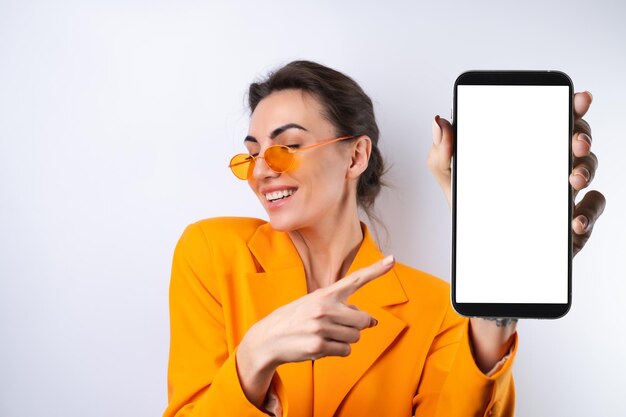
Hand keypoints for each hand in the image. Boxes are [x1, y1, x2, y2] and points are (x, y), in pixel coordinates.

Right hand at [236, 255, 394, 406]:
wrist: (268, 338)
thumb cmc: (295, 319)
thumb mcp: (314, 304)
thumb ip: (342, 307)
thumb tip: (371, 321)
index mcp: (325, 294)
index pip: (355, 279)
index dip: (376, 270)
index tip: (392, 259)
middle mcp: (325, 308)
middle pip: (363, 321)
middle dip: (358, 327)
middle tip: (341, 327)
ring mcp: (322, 327)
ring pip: (355, 337)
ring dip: (346, 340)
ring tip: (326, 336)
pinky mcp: (319, 346)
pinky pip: (345, 351)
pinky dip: (337, 351)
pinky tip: (320, 346)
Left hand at [427, 91, 605, 256]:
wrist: (481, 251)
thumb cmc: (472, 209)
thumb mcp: (451, 180)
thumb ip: (442, 153)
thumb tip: (439, 122)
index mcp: (524, 149)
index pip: (550, 119)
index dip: (568, 105)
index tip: (577, 98)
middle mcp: (548, 166)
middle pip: (576, 140)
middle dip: (582, 136)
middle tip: (576, 142)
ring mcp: (562, 192)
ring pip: (587, 170)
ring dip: (585, 171)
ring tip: (572, 180)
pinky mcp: (571, 220)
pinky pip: (591, 210)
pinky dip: (588, 212)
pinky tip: (574, 220)